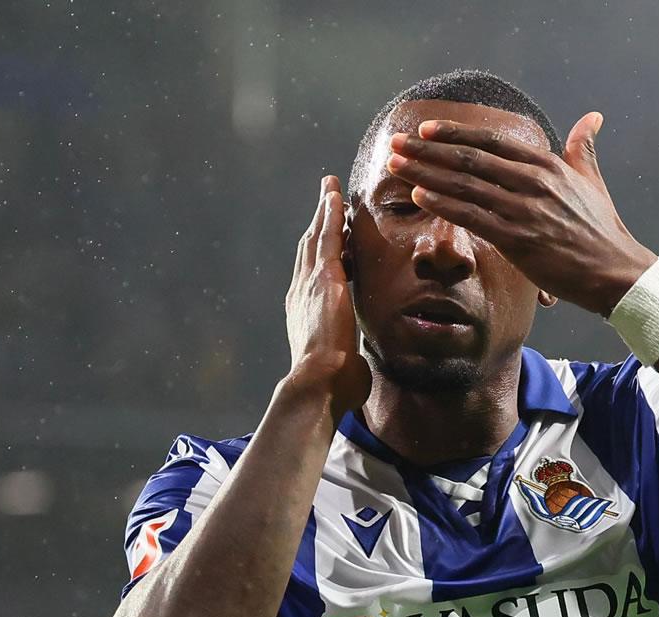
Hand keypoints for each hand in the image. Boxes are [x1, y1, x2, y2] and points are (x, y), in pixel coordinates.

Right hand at [284, 175, 370, 415]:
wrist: (318, 383)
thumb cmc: (332, 385)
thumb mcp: (342, 365)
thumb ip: (348, 357)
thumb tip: (356, 367)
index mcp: (306, 313)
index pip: (314, 275)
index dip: (321, 255)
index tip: (330, 240)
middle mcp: (302, 292)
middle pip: (310, 249)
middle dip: (318, 224)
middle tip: (325, 200)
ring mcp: (311, 283)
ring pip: (317, 237)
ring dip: (324, 211)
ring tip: (330, 189)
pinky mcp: (325, 278)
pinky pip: (327, 237)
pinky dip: (330, 214)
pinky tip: (335, 195)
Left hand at [386, 112, 657, 315]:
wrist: (614, 272)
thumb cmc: (602, 230)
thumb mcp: (593, 181)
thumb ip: (583, 148)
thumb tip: (592, 119)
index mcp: (546, 164)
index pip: (491, 142)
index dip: (455, 134)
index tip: (425, 129)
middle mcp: (532, 181)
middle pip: (469, 159)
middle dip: (427, 151)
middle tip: (396, 144)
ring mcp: (523, 210)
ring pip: (464, 185)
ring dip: (425, 174)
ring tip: (395, 166)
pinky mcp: (517, 239)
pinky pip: (471, 217)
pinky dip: (443, 204)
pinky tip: (418, 196)